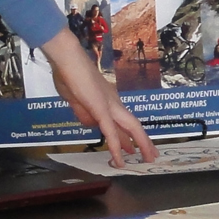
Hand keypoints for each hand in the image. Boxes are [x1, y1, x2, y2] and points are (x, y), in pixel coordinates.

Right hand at [42, 31, 156, 165]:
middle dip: (144, 141)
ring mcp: (109, 105)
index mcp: (107, 99)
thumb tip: (90, 123)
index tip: (133, 147)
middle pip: (133, 125)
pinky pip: (110, 132)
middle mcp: (113, 102)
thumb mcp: (75, 98)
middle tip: (152, 155)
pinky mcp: (101, 109)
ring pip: (130, 128)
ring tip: (149, 158)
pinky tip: (120, 159)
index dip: (128, 135)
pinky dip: (116, 147)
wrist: (67, 58)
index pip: (122, 121)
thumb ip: (83, 112)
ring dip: (141, 144)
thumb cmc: (68, 73)